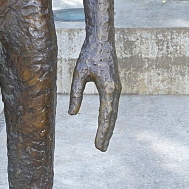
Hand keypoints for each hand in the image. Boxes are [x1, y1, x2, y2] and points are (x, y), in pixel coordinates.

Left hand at [68, 36, 120, 151]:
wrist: (102, 39)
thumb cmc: (89, 54)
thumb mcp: (78, 73)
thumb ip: (75, 93)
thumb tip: (72, 113)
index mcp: (108, 88)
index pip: (106, 115)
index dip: (102, 132)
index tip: (99, 145)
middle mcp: (115, 90)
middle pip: (111, 117)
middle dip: (106, 133)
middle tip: (101, 149)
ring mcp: (116, 88)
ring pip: (112, 112)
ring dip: (108, 126)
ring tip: (102, 141)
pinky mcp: (113, 85)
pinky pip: (111, 105)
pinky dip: (108, 117)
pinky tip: (104, 124)